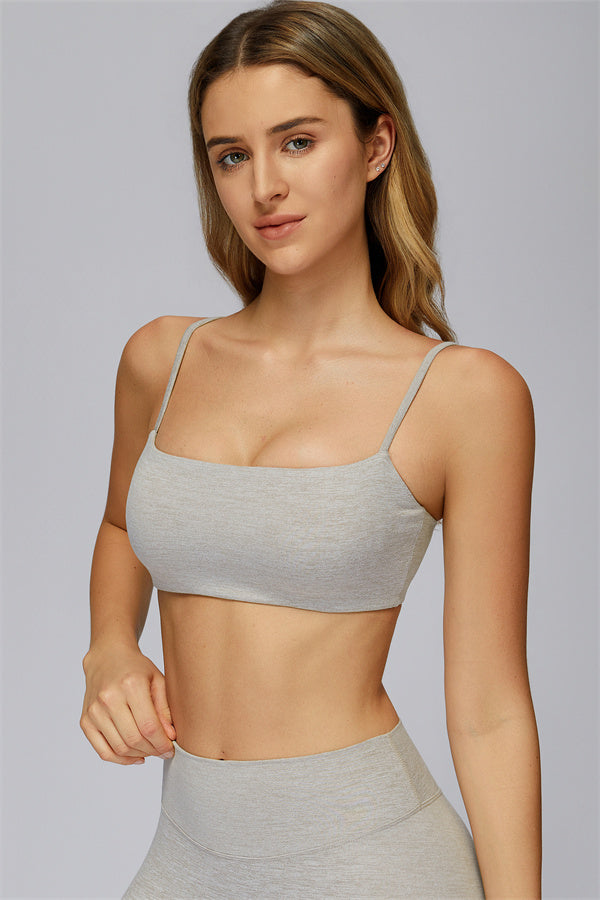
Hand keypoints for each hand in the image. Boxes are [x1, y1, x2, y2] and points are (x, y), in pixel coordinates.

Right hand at [80, 643, 175, 764]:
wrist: (107, 658)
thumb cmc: (136, 668)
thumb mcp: (157, 680)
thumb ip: (165, 709)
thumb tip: (170, 737)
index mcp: (131, 685)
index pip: (148, 726)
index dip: (162, 743)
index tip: (171, 749)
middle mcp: (109, 698)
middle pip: (134, 739)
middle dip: (153, 751)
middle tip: (163, 751)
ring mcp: (94, 711)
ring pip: (120, 748)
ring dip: (139, 755)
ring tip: (151, 750)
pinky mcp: (85, 721)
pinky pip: (103, 751)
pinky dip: (121, 759)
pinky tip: (136, 756)